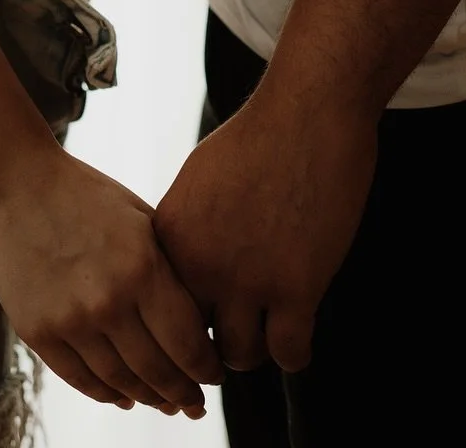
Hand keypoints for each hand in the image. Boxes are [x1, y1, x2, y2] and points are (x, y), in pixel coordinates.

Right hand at [0, 146, 223, 415]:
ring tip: (164, 403)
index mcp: (143, 266)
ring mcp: (70, 321)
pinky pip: (80, 380)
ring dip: (147, 398)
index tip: (215, 376)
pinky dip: (106, 394)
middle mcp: (109, 301)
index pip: (188, 343)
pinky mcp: (37, 331)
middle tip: (195, 403)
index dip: (206, 369)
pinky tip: (123, 396)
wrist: (13, 183)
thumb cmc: (84, 194)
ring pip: (121, 382)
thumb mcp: (139, 217)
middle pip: (158, 371)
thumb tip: (201, 318)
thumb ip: (168, 266)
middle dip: (183, 393)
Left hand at [154, 88, 377, 374]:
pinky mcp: (297, 288)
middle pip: (191, 340)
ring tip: (267, 332)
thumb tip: (185, 278)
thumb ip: (187, 233)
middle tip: (231, 340)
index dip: (178, 322)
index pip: (158, 307)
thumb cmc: (259, 138)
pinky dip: (295, 351)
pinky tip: (299, 332)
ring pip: (239, 355)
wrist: (308, 110)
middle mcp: (200, 262)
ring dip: (255, 348)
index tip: (199, 326)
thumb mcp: (199, 181)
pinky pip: (289, 354)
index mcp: (171, 235)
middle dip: (210, 346)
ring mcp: (248, 279)